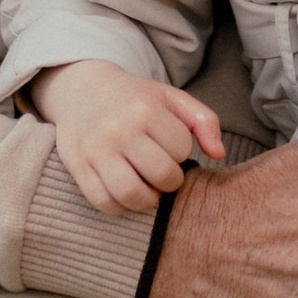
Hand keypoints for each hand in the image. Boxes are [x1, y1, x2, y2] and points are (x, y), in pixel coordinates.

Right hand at [34, 64, 224, 214]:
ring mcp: (96, 150)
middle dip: (170, 181)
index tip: (168, 145)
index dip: (181, 152)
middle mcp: (119, 129)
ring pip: (132, 195)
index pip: (181, 149)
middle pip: (161, 175)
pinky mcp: (78, 167)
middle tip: (163, 173)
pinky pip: (104, 203)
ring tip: (148, 189)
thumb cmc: (134, 98)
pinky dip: (120, 208)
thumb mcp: (171, 98)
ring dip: (148, 200)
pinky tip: (125, 195)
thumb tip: (219, 154)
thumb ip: (204, 121)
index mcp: (145, 109)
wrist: (82, 90)